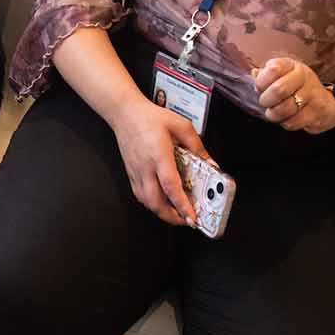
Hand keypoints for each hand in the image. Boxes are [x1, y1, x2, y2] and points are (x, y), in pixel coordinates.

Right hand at [109, 96, 208, 226]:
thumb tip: (210, 163)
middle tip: (187, 220)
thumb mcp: (181, 125)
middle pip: (156, 202)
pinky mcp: (131, 173)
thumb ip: (197, 146)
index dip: (182, 204)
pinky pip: (141, 195)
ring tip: (177, 214)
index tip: (192, 216)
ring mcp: (136, 172)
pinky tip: (162, 202)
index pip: (170, 186)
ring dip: (162, 212)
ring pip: (147, 202)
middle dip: (172, 217)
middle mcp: (145, 167)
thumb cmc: (150, 118)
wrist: (125, 114)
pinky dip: (152, 204)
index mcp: (159, 155)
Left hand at [252, 56, 334, 132]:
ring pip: (285, 109)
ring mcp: (312, 94)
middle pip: (279, 90)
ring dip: (274, 114)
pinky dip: (285, 123)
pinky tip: (287, 118)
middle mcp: (304, 76)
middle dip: (266, 100)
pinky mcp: (316, 111)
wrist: (326, 103)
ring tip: (274, 112)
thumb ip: (266, 75)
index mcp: (291, 65)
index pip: (273, 69)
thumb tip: (254, 74)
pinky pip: (292, 122)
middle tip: (265, 103)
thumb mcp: (282, 76)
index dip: (261, 82)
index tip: (259, 88)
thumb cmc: (297, 88)